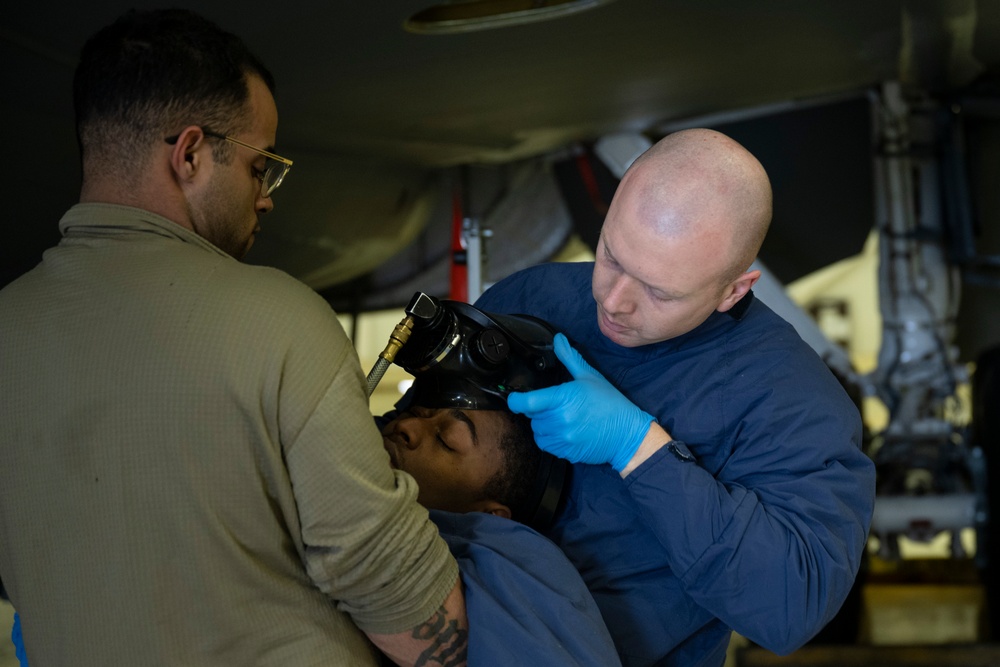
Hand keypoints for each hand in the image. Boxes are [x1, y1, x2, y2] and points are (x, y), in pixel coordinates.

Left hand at [507, 333, 653, 470]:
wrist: (627, 434)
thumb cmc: (610, 403)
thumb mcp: (589, 376)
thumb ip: (569, 358)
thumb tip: (558, 339)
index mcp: (563, 398)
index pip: (527, 402)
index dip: (516, 400)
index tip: (515, 398)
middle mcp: (560, 419)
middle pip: (532, 415)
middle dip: (539, 409)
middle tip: (556, 405)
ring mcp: (563, 438)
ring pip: (537, 431)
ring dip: (544, 425)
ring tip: (562, 418)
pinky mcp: (566, 452)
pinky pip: (546, 445)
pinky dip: (550, 438)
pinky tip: (565, 431)